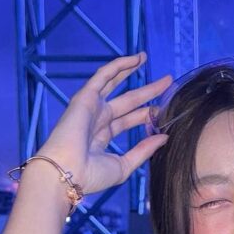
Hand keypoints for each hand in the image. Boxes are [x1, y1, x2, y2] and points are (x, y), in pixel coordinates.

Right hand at [35, 53, 171, 195]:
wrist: (67, 173)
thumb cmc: (90, 175)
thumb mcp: (124, 165)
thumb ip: (144, 150)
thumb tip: (165, 137)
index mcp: (102, 137)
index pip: (128, 120)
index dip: (146, 114)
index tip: (165, 109)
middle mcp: (96, 120)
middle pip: (126, 101)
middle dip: (146, 91)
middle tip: (167, 81)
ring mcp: (90, 107)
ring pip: (113, 83)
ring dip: (129, 69)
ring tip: (145, 57)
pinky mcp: (85, 97)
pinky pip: (103, 76)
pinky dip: (118, 66)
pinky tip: (134, 58)